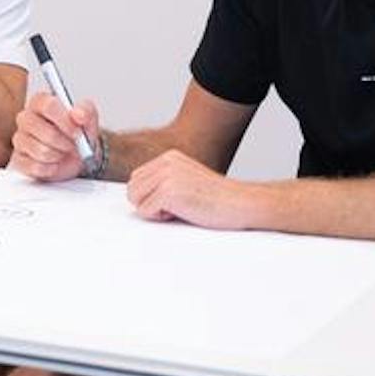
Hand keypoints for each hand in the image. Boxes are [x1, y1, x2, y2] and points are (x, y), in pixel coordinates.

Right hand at [8, 90, 100, 181]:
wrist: (76, 156)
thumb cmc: (76, 134)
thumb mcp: (88, 120)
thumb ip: (86, 112)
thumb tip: (78, 113)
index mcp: (40, 102)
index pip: (47, 105)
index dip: (64, 120)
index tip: (76, 131)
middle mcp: (26, 118)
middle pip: (43, 130)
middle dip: (64, 141)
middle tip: (72, 144)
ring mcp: (20, 139)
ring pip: (41, 150)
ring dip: (59, 155)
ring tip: (63, 152)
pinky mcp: (19, 159)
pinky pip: (36, 166)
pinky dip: (51, 168)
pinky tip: (55, 162)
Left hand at [126, 149, 262, 229]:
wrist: (242, 203)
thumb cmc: (217, 199)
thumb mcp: (186, 180)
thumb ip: (163, 181)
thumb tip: (136, 193)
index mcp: (169, 157)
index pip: (137, 178)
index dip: (149, 195)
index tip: (172, 202)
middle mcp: (166, 162)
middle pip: (132, 187)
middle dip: (147, 203)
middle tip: (174, 208)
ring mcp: (167, 175)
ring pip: (135, 198)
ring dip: (152, 210)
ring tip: (178, 210)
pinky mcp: (169, 191)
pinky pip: (145, 211)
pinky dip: (160, 218)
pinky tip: (182, 213)